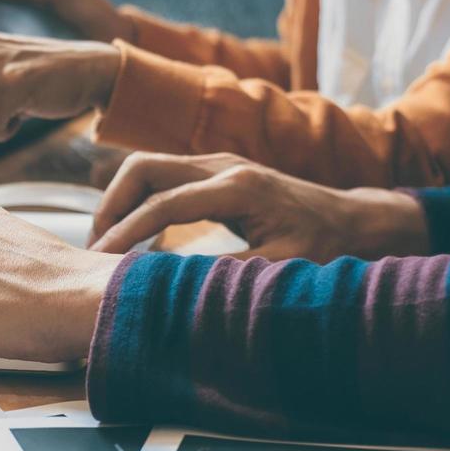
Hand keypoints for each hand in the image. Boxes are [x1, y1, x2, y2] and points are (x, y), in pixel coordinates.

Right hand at [89, 153, 430, 262]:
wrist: (355, 222)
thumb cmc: (325, 246)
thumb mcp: (280, 268)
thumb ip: (227, 274)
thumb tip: (174, 288)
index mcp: (238, 187)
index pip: (163, 202)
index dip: (127, 231)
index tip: (100, 259)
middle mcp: (223, 165)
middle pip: (143, 168)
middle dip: (111, 206)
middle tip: (94, 248)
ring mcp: (217, 162)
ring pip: (147, 167)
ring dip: (120, 201)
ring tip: (106, 243)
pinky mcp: (215, 171)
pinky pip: (161, 176)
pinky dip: (137, 200)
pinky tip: (132, 234)